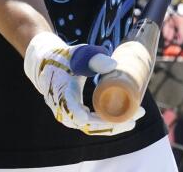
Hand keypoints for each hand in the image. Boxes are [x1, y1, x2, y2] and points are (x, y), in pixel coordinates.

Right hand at [23, 32, 142, 134]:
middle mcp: (64, 111)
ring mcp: (68, 116)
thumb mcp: (78, 55)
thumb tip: (114, 65)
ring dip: (114, 125)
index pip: (79, 114)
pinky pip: (92, 124)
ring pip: (93, 128)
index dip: (95, 118)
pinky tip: (124, 117)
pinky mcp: (73, 116)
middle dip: (116, 123)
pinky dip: (107, 123)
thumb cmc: (63, 58)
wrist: (45, 64)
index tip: (112, 118)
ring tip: (136, 117)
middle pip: (91, 126)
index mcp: (63, 97)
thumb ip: (94, 58)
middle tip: (137, 116)